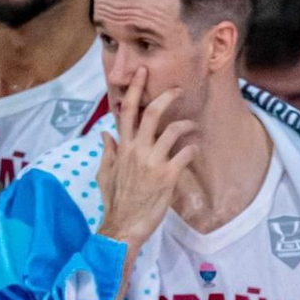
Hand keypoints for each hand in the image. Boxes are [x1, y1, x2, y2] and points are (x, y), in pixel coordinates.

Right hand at [96, 68, 197, 253]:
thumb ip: (107, 152)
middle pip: (152, 113)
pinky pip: (184, 154)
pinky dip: (192, 148)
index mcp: (123, 147)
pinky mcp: (167, 176)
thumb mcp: (104, 174)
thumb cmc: (115, 202)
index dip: (134, 88)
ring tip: (192, 125)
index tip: (141, 72)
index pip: (126, 110)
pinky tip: (195, 148)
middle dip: (166, 96)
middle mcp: (137, 150)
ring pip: (172, 130)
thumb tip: (105, 134)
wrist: (123, 227)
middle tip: (179, 89)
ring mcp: (153, 162)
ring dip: (186, 124)